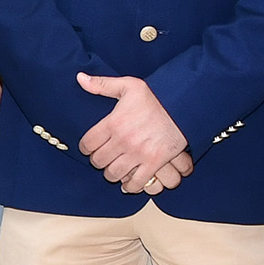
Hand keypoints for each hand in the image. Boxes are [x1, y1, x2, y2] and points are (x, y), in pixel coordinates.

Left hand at [77, 72, 188, 192]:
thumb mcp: (128, 85)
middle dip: (98, 160)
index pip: (87, 144)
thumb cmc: (155, 96)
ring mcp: (138, 154)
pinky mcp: (154, 163)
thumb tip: (80, 78)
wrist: (183, 106)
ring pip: (113, 174)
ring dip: (111, 173)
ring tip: (114, 168)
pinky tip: (127, 184)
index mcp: (113, 123)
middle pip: (98, 161)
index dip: (85, 147)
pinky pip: (136, 182)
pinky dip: (130, 186)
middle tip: (103, 157)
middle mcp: (123, 141)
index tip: (89, 147)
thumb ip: (102, 84)